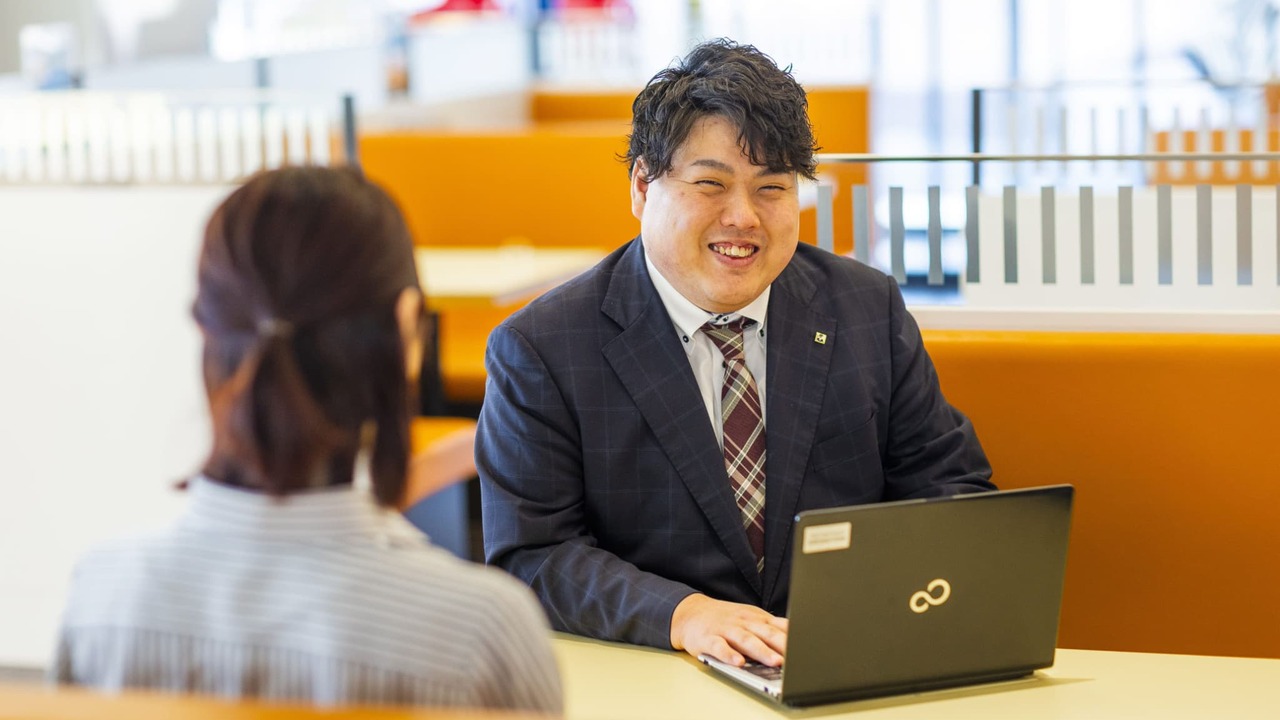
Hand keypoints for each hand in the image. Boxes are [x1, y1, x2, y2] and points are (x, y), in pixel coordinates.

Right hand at [669, 593, 787, 666]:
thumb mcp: (750, 618)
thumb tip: (796, 642)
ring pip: (746, 640)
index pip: (778, 626)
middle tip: (794, 657)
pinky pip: (720, 647)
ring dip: (761, 651)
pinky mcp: (708, 639)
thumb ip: (771, 629)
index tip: (806, 648)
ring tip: (774, 662)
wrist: (690, 613)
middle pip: (765, 633)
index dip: (792, 637)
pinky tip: (737, 662)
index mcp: (756, 618)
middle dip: (781, 645)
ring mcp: (726, 630)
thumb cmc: (726, 619)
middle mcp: (743, 622)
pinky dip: (729, 655)